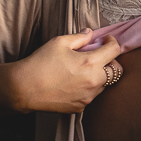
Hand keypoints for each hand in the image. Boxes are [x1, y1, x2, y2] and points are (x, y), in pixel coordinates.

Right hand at [7, 29, 122, 113]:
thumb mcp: (59, 42)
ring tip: (83, 69)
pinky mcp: (81, 107)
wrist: (24, 88)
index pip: (114, 50)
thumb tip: (90, 34)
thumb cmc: (40, 63)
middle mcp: (94, 82)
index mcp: (91, 63)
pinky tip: (74, 82)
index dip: (112, 42)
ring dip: (100, 75)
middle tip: (98, 55)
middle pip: (116, 71)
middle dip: (111, 61)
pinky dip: (88, 88)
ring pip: (104, 84)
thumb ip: (79, 37)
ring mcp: (88, 97)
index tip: (106, 40)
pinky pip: (91, 95)